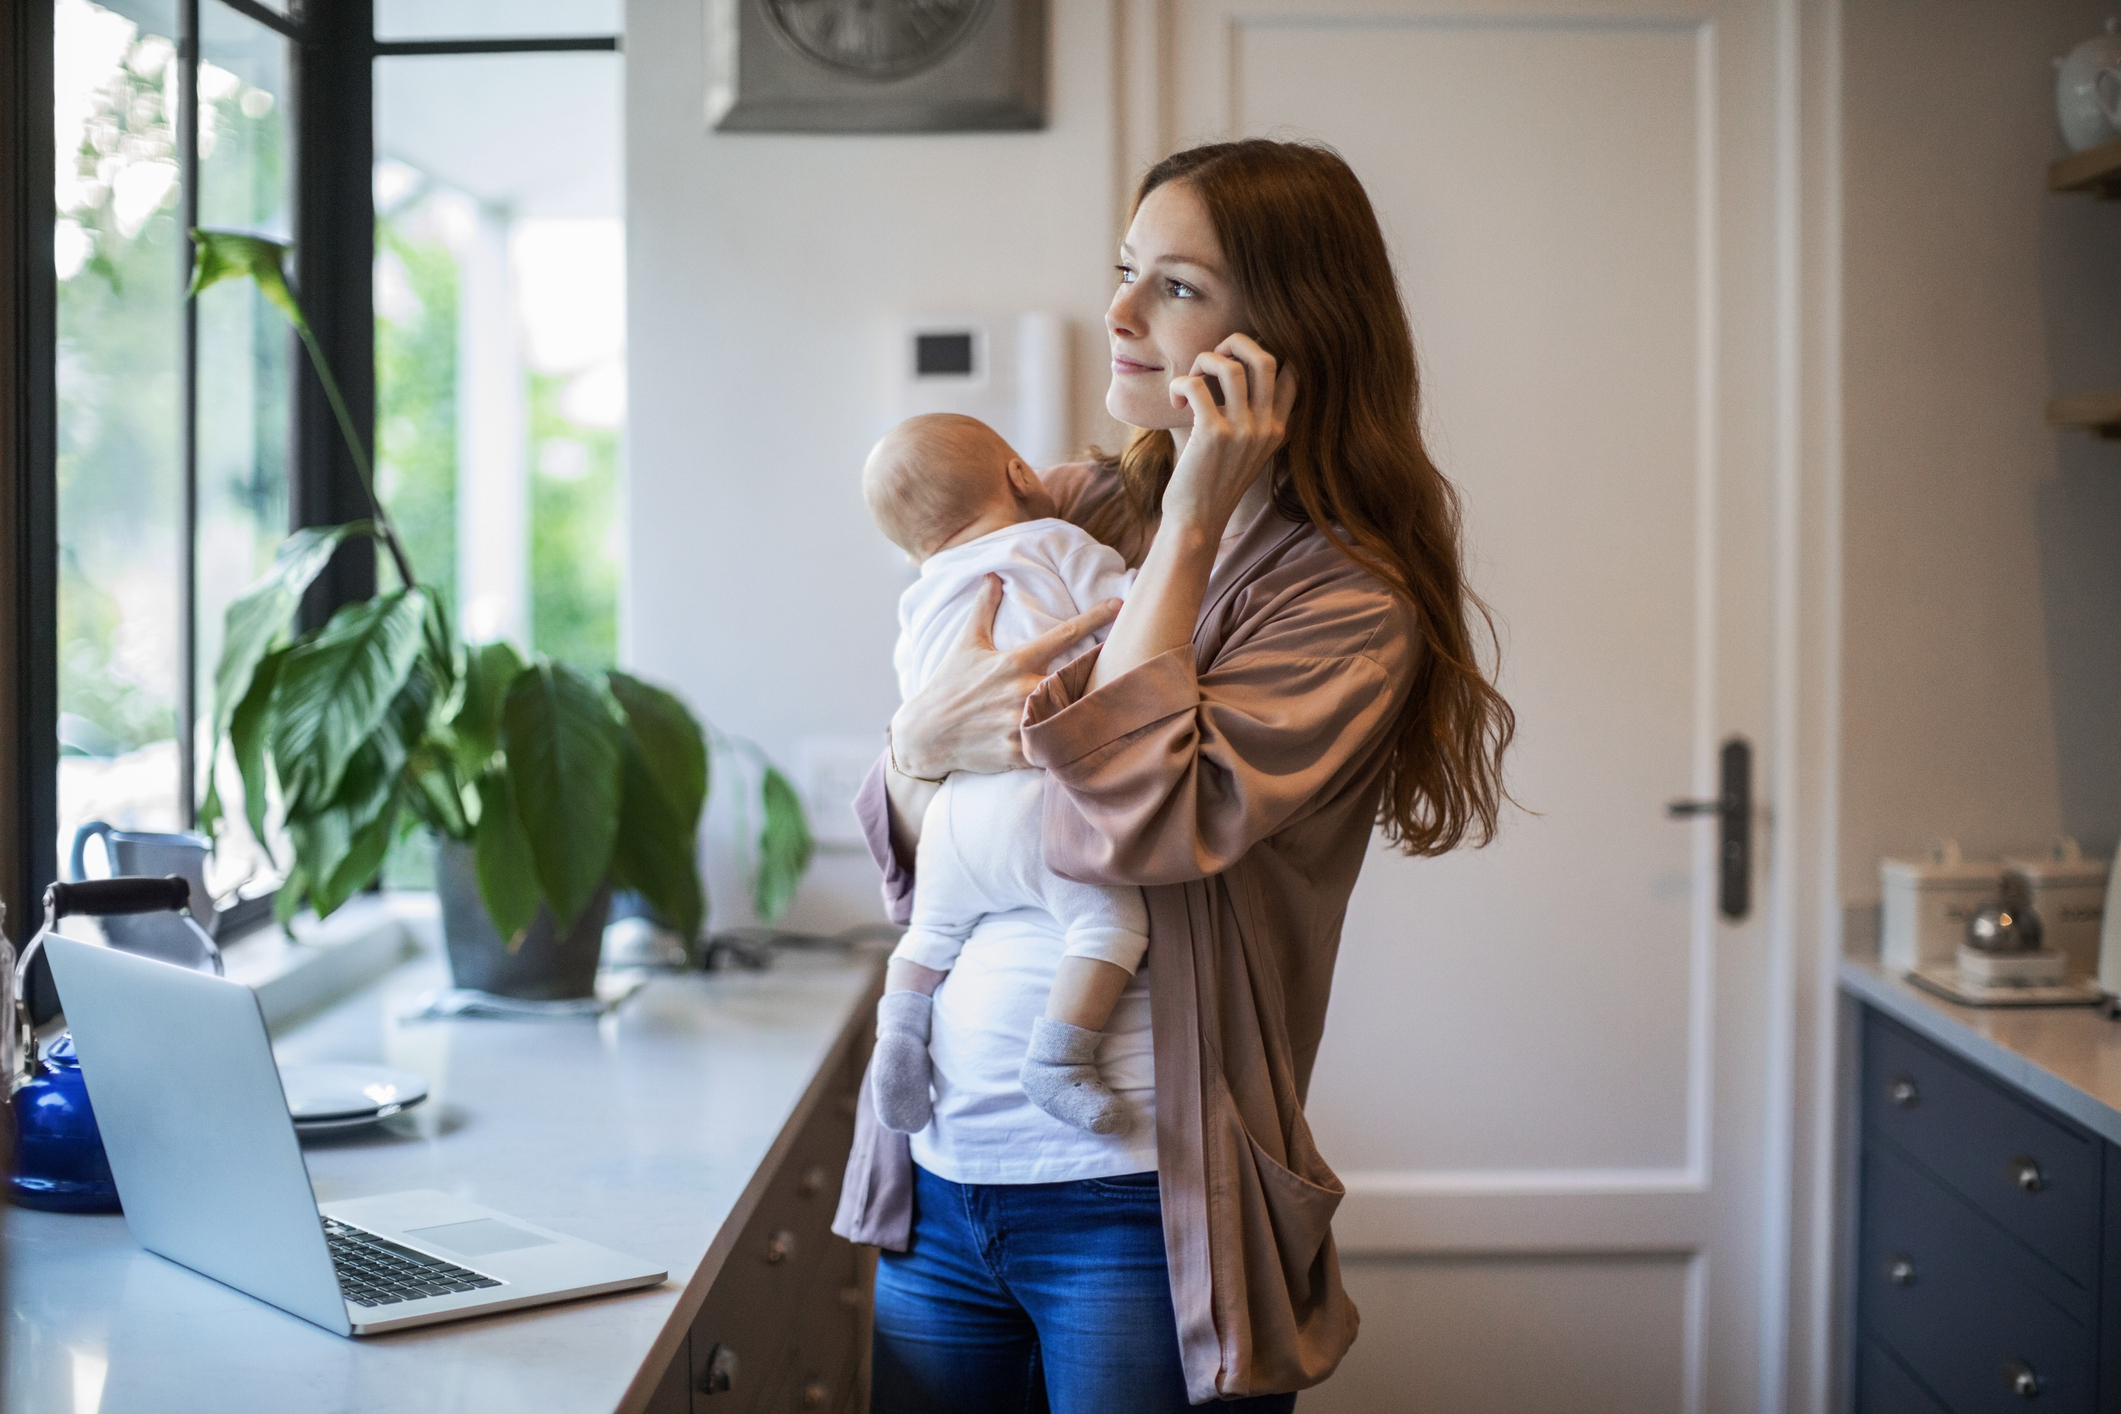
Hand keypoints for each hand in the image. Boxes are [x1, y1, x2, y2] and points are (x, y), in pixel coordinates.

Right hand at [890, 575, 1121, 777]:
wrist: (925, 734)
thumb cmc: (948, 686)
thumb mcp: (965, 644)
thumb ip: (984, 609)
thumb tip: (992, 576)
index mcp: (1015, 661)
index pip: (1064, 634)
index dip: (1095, 617)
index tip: (1120, 604)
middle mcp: (1021, 690)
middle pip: (1079, 678)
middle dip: (1104, 673)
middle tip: (1135, 665)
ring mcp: (1020, 723)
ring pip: (1070, 717)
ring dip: (1090, 712)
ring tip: (1118, 710)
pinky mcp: (1018, 752)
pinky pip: (1053, 750)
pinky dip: (1067, 747)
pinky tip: (1086, 744)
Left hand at [1163, 333, 1297, 532]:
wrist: (1197, 521)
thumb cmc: (1213, 482)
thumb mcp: (1248, 450)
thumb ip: (1254, 418)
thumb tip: (1235, 370)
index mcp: (1278, 428)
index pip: (1293, 371)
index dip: (1266, 351)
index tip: (1238, 360)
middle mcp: (1266, 427)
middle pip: (1266, 357)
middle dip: (1235, 343)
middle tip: (1213, 359)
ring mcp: (1242, 430)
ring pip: (1230, 365)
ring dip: (1202, 361)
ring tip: (1190, 381)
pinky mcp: (1213, 434)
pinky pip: (1196, 385)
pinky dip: (1180, 384)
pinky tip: (1175, 402)